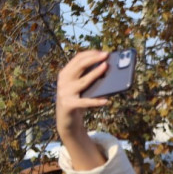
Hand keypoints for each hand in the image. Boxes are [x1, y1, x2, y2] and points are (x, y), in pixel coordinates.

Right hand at [56, 51, 110, 170]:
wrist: (66, 121)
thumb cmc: (78, 100)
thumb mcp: (82, 88)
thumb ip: (89, 78)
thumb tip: (108, 69)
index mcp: (65, 74)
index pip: (77, 59)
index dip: (90, 54)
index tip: (103, 52)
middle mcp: (63, 81)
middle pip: (78, 66)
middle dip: (93, 59)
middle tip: (106, 55)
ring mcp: (65, 93)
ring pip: (83, 82)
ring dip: (95, 74)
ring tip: (106, 68)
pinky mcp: (69, 105)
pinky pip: (85, 102)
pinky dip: (96, 101)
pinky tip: (106, 100)